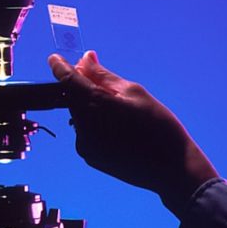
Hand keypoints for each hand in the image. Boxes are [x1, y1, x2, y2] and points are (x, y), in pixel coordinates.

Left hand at [48, 50, 218, 216]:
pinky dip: (96, 124)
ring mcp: (85, 145)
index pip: (67, 80)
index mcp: (95, 105)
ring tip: (121, 111)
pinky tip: (120, 129)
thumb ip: (104, 76)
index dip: (59, 66)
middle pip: (73, 98)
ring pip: (80, 115)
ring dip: (91, 106)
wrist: (171, 168)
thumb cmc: (158, 125)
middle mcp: (84, 126)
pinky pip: (87, 132)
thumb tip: (85, 60)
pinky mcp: (90, 157)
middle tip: (105, 82)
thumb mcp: (134, 92)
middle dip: (83, 86)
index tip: (55, 58)